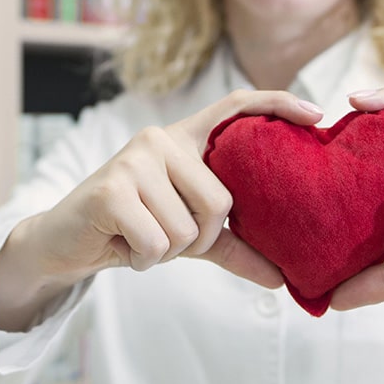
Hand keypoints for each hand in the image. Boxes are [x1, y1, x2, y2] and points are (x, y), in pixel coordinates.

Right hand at [0, 90, 322, 330]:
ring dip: (168, 252)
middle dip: (199, 239)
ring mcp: (134, 158)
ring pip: (188, 228)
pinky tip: (123, 246)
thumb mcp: (190, 237)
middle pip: (221, 202)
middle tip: (166, 238)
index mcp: (184, 139)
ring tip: (140, 238)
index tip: (318, 114)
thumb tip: (284, 280)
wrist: (65, 244)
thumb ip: (236, 248)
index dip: (278, 104)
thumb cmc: (134, 230)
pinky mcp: (111, 189)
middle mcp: (161, 138)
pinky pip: (160, 244)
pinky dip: (145, 260)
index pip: (237, 106)